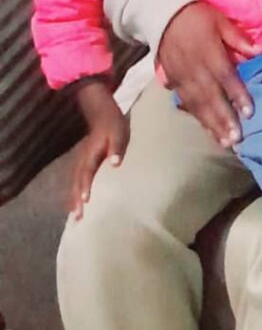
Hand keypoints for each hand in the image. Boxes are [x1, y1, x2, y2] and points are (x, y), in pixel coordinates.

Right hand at [71, 82, 128, 219]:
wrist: (101, 112)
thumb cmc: (113, 124)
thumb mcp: (119, 132)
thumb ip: (117, 148)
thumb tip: (115, 163)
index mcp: (92, 153)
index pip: (87, 172)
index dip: (85, 186)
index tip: (84, 201)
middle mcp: (83, 159)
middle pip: (77, 181)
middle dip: (76, 199)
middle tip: (77, 217)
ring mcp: (81, 161)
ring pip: (74, 182)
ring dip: (73, 198)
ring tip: (74, 216)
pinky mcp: (83, 163)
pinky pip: (75, 180)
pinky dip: (74, 192)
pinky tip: (75, 204)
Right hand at [158, 0, 260, 147]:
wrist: (162, 15)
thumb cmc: (196, 16)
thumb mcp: (220, 20)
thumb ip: (238, 39)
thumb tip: (261, 51)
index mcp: (209, 52)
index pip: (225, 77)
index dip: (237, 95)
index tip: (249, 113)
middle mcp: (195, 69)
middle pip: (211, 97)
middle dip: (224, 119)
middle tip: (237, 139)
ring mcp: (182, 78)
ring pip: (198, 106)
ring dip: (212, 125)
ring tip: (225, 143)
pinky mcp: (174, 83)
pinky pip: (187, 104)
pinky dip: (198, 119)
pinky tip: (208, 131)